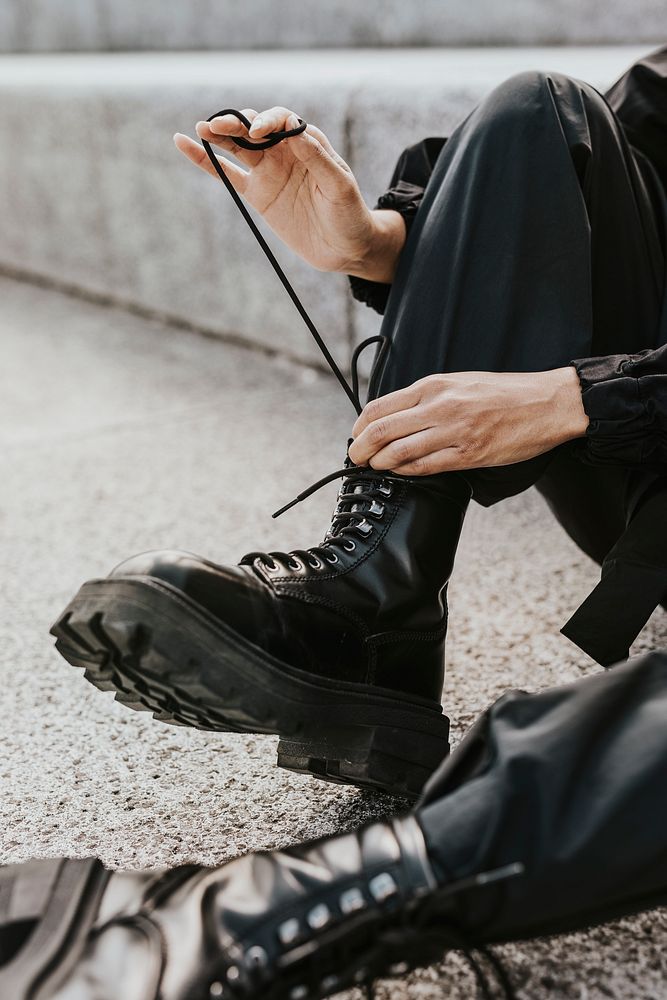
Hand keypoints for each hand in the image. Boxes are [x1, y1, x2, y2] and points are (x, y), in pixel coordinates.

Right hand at [174, 106, 380, 274]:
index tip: (259, 132)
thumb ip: (318, 159)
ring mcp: (268, 171)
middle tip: (217, 126)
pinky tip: (185, 145)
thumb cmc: (349, 214)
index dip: (268, 122)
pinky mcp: (257, 194)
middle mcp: (285, 152)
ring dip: (219, 135)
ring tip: (201, 128)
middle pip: (254, 128)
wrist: (344, 248)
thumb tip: (294, 131)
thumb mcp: (339, 187)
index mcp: (308, 143)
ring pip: (238, 146)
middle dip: (236, 123)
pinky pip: (227, 174)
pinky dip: (206, 162)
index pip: (282, 121)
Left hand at [348, 367, 588, 474]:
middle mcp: (440, 406)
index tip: (356, 435)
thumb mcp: (460, 382)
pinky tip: (399, 472)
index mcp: (435, 385)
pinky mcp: (469, 454)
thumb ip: (428, 397)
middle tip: (355, 458)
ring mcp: (454, 431)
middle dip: (361, 447)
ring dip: (380, 463)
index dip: (361, 425)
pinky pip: (426, 467)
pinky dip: (406, 472)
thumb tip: (397, 415)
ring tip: (374, 467)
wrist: (547, 403)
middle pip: (382, 430)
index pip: (381, 406)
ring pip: (400, 451)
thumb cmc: (505, 393)